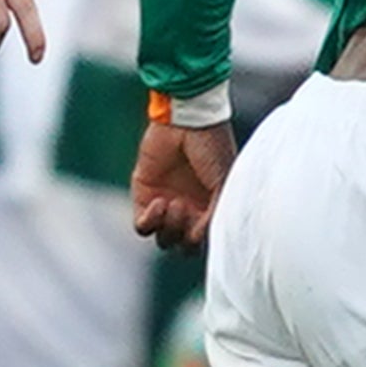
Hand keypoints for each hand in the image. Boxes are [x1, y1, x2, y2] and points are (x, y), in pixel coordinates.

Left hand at [130, 117, 234, 248]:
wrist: (186, 119)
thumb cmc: (212, 147)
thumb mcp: (223, 182)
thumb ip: (215, 214)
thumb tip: (201, 240)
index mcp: (210, 209)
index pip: (203, 242)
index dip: (203, 240)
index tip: (206, 222)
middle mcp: (188, 210)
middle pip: (182, 246)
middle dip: (185, 237)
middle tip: (188, 211)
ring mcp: (166, 204)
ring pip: (163, 239)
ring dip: (169, 228)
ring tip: (174, 203)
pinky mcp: (143, 195)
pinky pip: (142, 226)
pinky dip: (150, 221)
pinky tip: (160, 203)